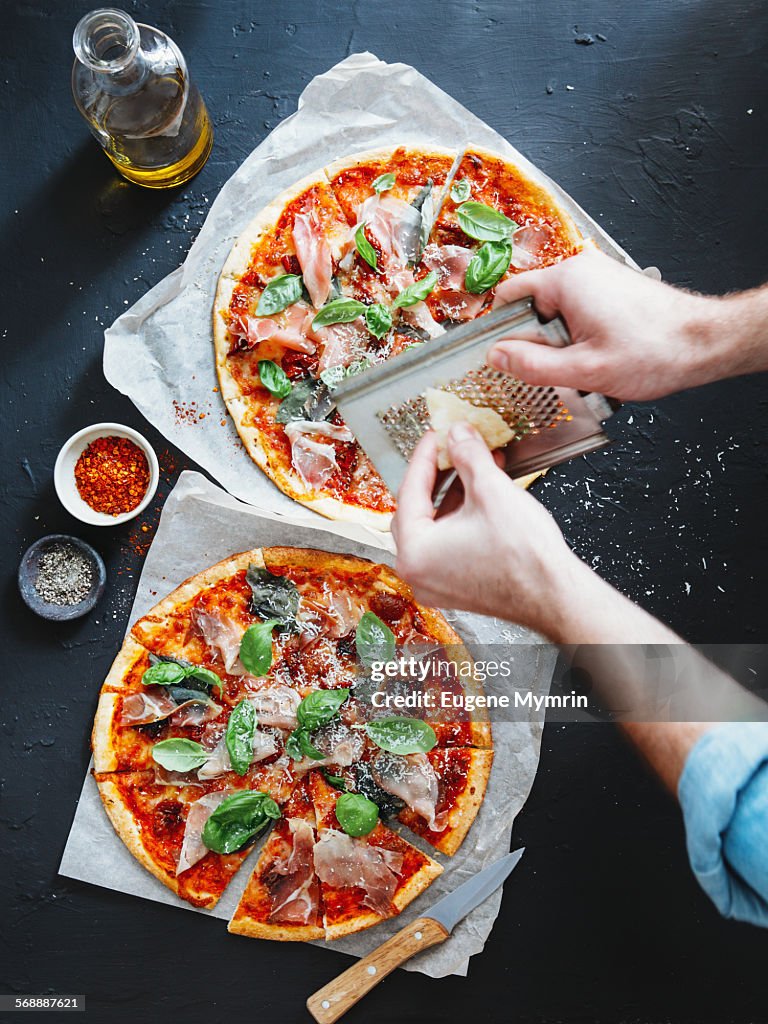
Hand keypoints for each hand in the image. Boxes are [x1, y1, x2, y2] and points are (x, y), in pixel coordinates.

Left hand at [391, 423, 582, 632]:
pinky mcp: (454, 586)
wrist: (555, 597)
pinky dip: (460, 517)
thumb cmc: (525, 559)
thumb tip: (458, 434)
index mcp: (415, 552)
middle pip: (417, 509)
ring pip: (434, 526)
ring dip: (453, 494)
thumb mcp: (492, 490)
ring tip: (474, 466)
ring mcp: (435, 583)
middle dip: (438, 475)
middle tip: (450, 449)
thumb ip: (468, 456)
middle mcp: (418, 572)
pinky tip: (480, 494)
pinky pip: (447, 543)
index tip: (437, 436)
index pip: (411, 490)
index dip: (426, 456)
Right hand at [488, 247, 727, 400]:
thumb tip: (497, 357)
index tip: (505, 356)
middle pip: (531, 306)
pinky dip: (579, 337)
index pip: (508, 296)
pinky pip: (576, 313)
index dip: (501, 330)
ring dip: (560, 343)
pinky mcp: (611, 290)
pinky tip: (598, 357)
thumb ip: (532, 364)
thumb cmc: (655, 351)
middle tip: (556, 369)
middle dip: (537, 341)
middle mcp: (580, 271)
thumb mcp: (583, 370)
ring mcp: (598, 278)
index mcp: (566, 280)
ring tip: (584, 365)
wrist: (704, 343)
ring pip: (555, 313)